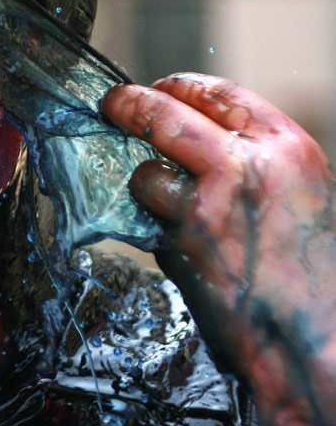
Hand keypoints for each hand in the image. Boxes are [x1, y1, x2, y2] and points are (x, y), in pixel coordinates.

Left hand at [103, 73, 335, 412]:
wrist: (320, 339)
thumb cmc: (318, 274)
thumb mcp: (305, 197)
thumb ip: (258, 168)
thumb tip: (205, 151)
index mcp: (286, 148)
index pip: (219, 93)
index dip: (180, 86)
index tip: (157, 86)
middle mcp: (244, 168)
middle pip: (165, 117)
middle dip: (130, 104)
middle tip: (111, 101)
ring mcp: (205, 207)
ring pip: (146, 176)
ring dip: (144, 188)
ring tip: (165, 206)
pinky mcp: (178, 247)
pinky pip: (149, 227)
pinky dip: (154, 233)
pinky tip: (182, 250)